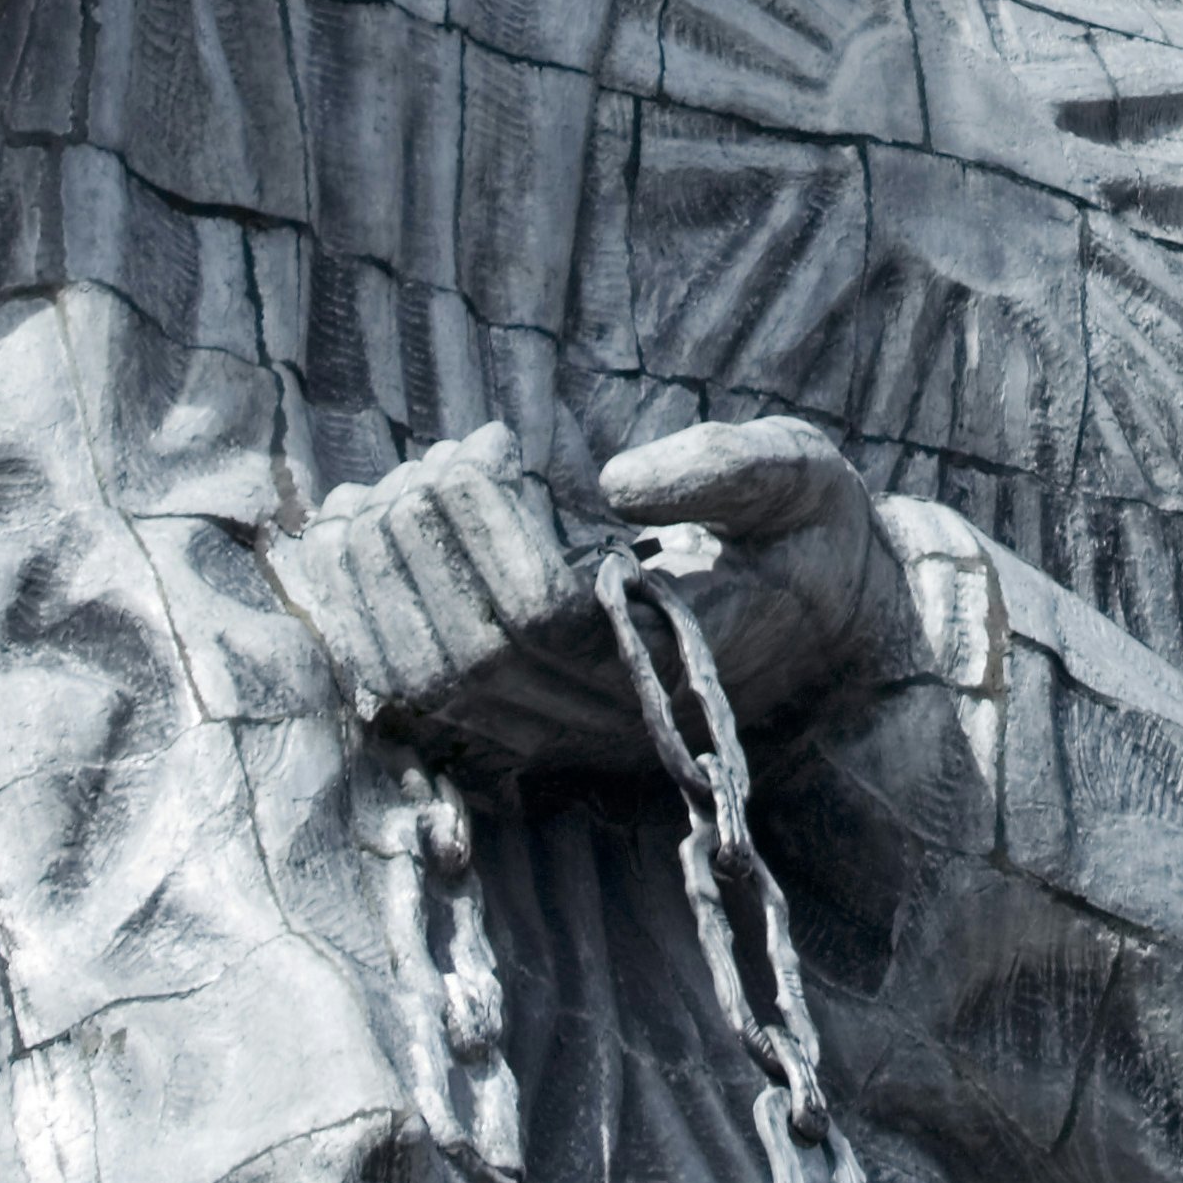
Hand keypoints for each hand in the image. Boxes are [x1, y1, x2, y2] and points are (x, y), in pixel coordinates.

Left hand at [268, 415, 900, 775]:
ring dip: (381, 594)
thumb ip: (727, 469)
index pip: (543, 615)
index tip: (485, 446)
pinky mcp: (535, 732)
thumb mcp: (805, 479)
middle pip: (471, 655)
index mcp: (681, 651)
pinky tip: (348, 557)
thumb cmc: (814, 542)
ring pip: (437, 690)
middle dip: (423, 550)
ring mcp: (567, 736)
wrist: (834, 649)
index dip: (492, 532)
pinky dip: (374, 632)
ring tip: (360, 503)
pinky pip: (429, 705)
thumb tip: (612, 480)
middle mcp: (614, 713)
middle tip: (418, 467)